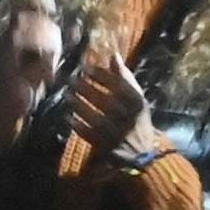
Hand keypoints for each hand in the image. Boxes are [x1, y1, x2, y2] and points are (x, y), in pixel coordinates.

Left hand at [69, 37, 156, 162]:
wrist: (142, 154)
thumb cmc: (138, 121)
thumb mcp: (137, 98)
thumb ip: (125, 77)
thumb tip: (113, 55)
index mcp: (136, 102)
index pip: (116, 83)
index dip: (98, 74)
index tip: (85, 68)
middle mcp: (126, 116)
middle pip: (101, 98)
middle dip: (83, 87)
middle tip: (71, 79)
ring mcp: (115, 132)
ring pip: (91, 115)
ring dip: (77, 103)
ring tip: (67, 94)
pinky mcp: (105, 145)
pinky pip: (86, 132)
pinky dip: (76, 124)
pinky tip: (69, 116)